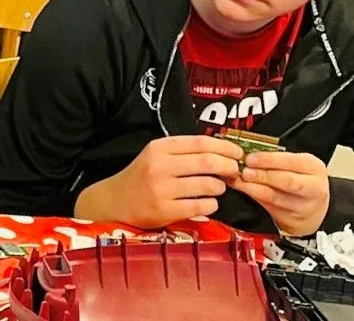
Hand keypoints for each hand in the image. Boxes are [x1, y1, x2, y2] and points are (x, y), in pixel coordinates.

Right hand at [76, 136, 242, 227]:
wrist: (115, 201)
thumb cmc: (142, 176)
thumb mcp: (158, 156)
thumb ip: (184, 152)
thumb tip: (222, 151)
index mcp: (160, 147)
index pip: (200, 142)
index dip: (225, 147)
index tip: (238, 153)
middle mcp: (160, 165)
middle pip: (207, 161)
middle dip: (228, 166)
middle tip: (236, 171)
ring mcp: (162, 189)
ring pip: (207, 184)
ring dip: (220, 186)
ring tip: (218, 187)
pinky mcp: (165, 210)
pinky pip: (201, 206)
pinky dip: (211, 204)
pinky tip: (208, 203)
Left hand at [230, 150, 329, 235]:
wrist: (313, 209)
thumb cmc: (301, 179)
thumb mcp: (296, 165)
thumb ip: (276, 158)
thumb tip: (248, 151)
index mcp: (314, 168)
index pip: (292, 162)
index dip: (269, 160)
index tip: (250, 158)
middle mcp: (313, 188)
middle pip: (287, 181)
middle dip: (262, 175)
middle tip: (244, 171)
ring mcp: (303, 206)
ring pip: (275, 196)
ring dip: (253, 187)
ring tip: (239, 180)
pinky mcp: (291, 219)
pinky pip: (268, 206)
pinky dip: (253, 196)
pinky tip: (243, 189)